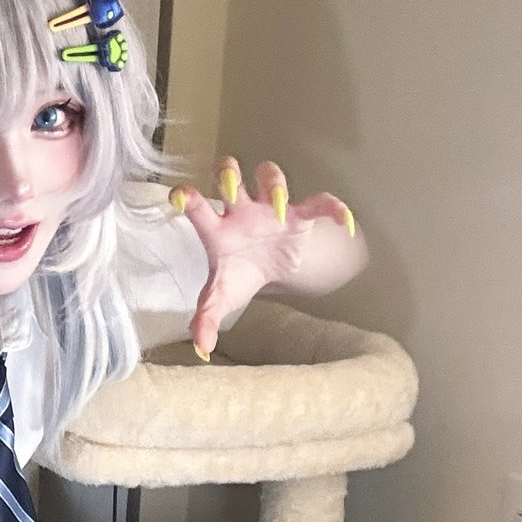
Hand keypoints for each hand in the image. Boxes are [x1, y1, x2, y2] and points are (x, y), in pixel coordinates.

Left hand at [172, 158, 362, 359]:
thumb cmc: (237, 276)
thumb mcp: (220, 299)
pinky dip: (333, 209)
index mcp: (216, 229)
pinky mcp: (297, 216)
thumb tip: (201, 348)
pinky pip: (318, 203)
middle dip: (228, 173)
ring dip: (274, 184)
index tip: (178, 196)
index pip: (197, 207)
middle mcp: (239, 211)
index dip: (186, 197)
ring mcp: (268, 209)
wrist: (267, 273)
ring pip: (269, 175)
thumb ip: (206, 319)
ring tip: (278, 205)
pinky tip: (344, 224)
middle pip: (229, 174)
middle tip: (231, 186)